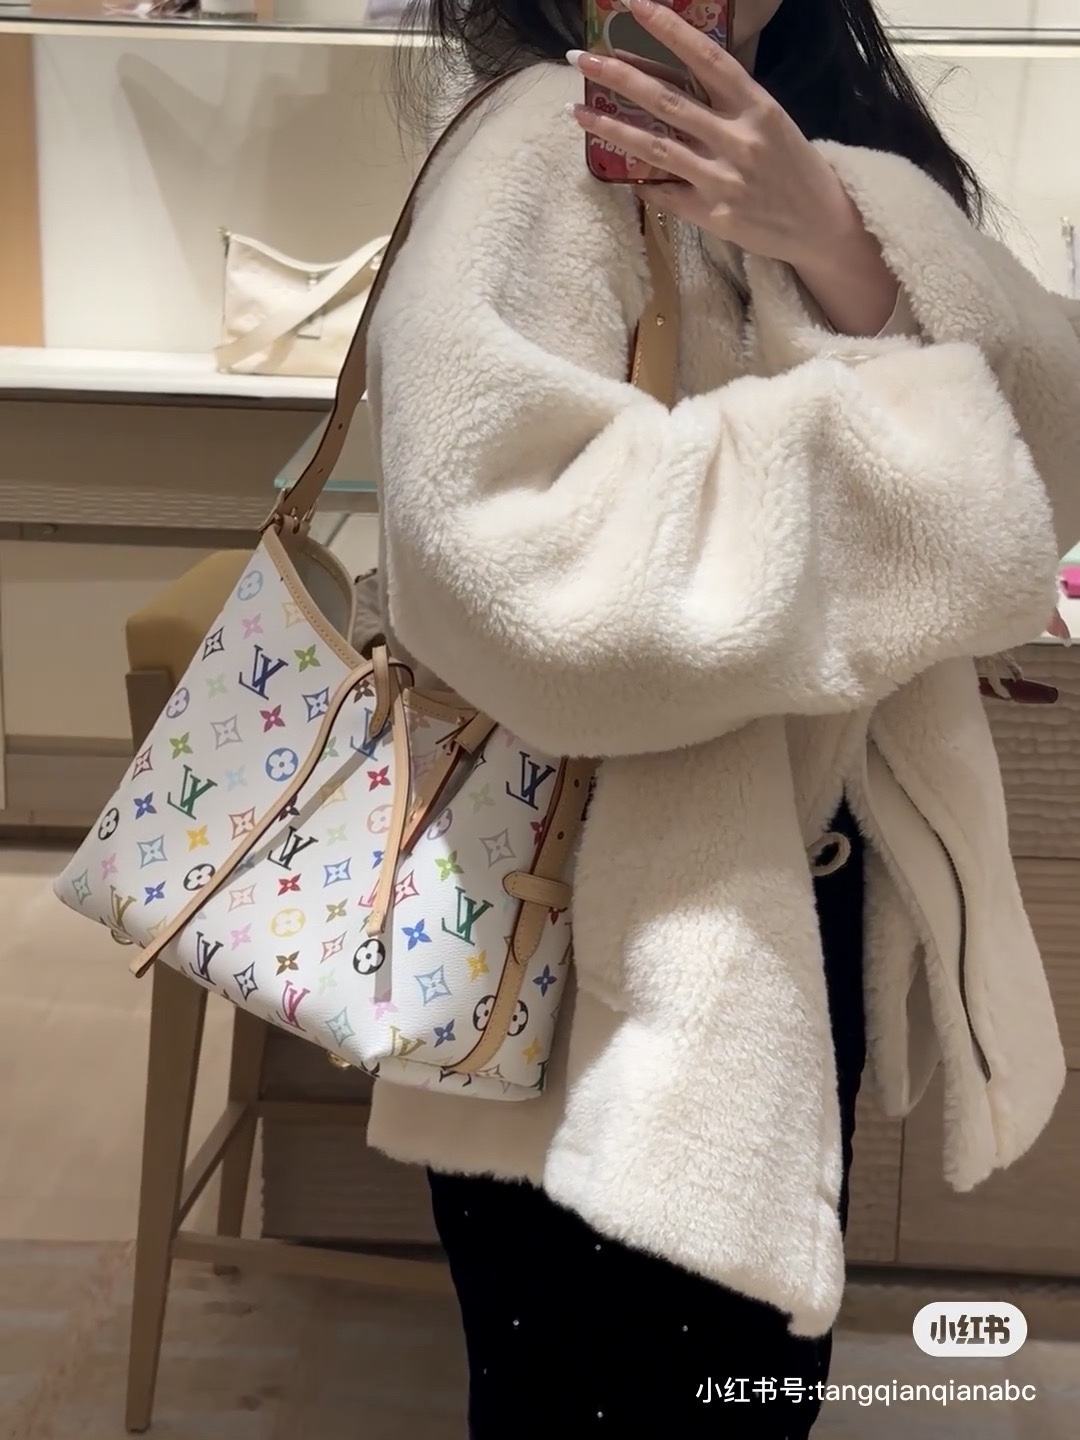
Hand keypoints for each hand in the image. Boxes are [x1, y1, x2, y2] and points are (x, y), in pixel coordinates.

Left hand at [569, 0, 898, 333]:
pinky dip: (640, 182)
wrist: (822, 224)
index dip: (668, 29)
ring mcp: (723, 178)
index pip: (706, 57)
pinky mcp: (714, 214)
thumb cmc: (793, 166)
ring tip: (577, 114)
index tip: (633, 5)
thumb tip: (679, 77)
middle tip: (581, 59)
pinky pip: (665, 194)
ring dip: (612, 129)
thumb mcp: (770, 121)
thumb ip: (728, 101)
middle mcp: (738, 138)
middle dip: (619, 76)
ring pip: (656, 148)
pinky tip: (615, 170)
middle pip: (667, 100)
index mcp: (755, 105)